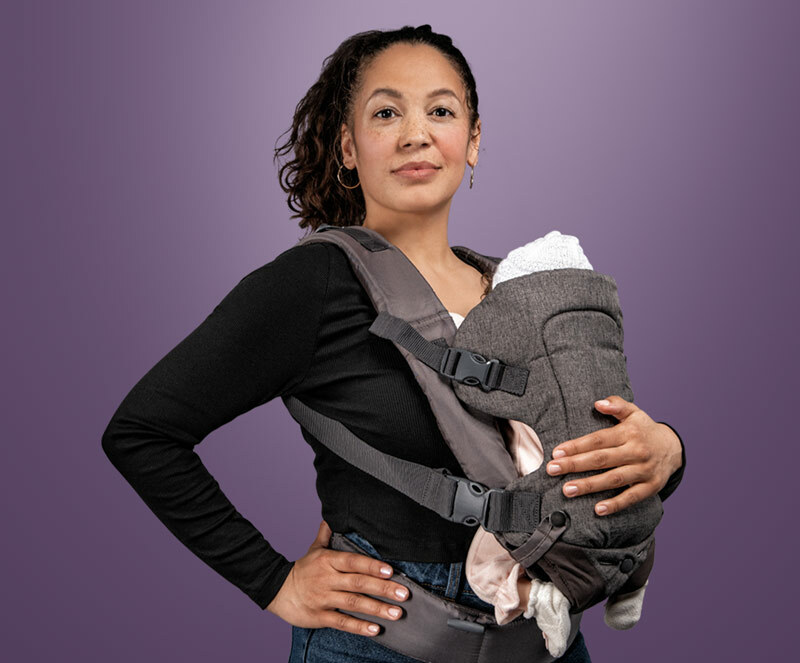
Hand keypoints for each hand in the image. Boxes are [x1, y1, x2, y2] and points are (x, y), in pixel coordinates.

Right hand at [265, 521, 409, 635]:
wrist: (276, 590)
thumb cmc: (302, 570)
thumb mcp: (314, 549)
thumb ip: (326, 534)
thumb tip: (332, 515)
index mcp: (328, 561)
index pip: (353, 562)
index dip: (372, 566)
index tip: (390, 570)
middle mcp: (327, 579)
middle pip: (358, 583)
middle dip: (383, 589)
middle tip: (404, 594)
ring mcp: (323, 599)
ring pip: (353, 604)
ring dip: (376, 609)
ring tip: (396, 613)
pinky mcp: (319, 617)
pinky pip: (341, 622)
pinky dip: (359, 627)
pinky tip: (375, 629)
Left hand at [545, 395, 682, 515]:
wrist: (674, 448)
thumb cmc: (644, 430)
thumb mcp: (634, 412)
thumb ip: (616, 405)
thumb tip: (598, 403)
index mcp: (628, 433)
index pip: (598, 440)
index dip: (576, 446)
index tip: (556, 453)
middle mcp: (636, 451)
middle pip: (601, 459)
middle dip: (575, 465)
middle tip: (552, 470)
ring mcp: (644, 470)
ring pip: (613, 479)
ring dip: (589, 485)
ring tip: (567, 490)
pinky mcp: (651, 486)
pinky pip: (632, 497)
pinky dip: (615, 504)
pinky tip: (598, 509)